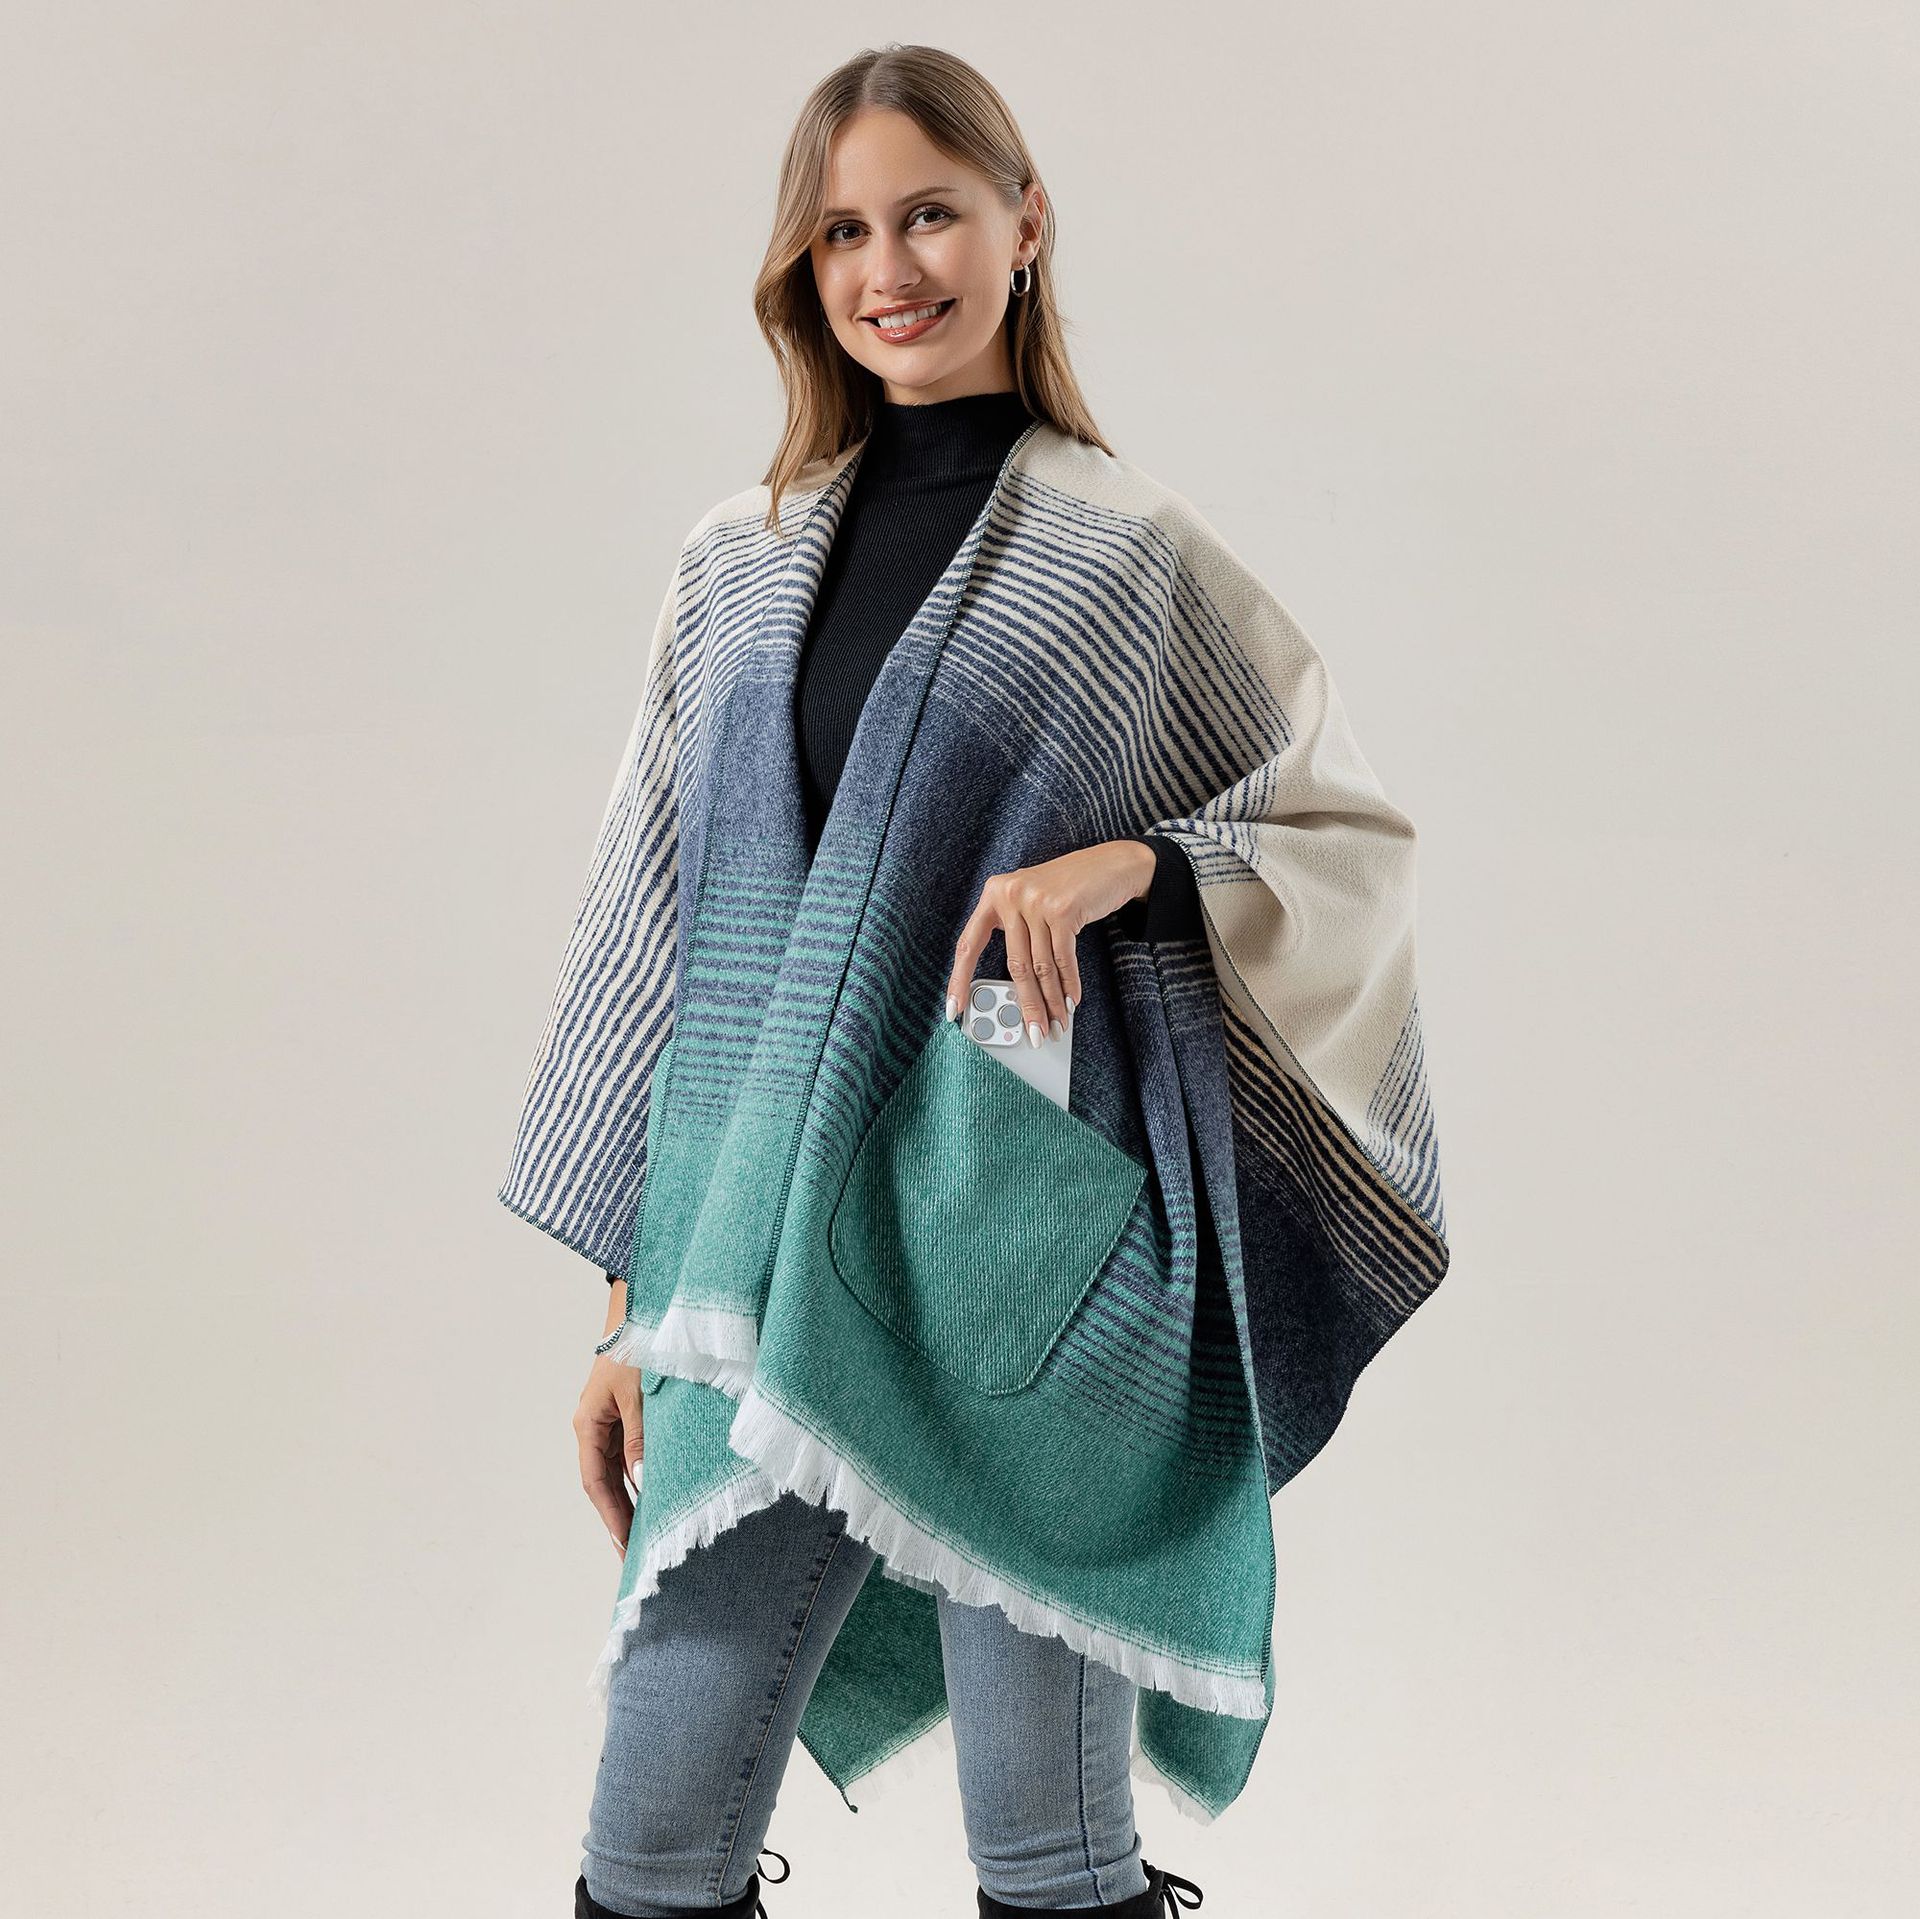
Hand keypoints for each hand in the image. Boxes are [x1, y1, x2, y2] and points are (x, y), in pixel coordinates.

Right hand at [574, 1280, 643, 1556]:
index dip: (612, 1516)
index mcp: (588, 1422)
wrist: (643, 1302)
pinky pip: (633, 1452)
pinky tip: (658, 1493)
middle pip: (606, 1482)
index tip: (626, 1546)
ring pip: (620, 1469)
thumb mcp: (639, 1394)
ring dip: (633, 1498)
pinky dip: (644, 1474)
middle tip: (637, 1555)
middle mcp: (596, 1424)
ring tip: (649, 1533)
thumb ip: (640, 1437)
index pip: (597, 1482)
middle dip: (621, 1517)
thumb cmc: (637, 1344)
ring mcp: (612, 1418)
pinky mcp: (631, 1410)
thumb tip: (642, 1479)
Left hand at [943, 840, 1155, 1042]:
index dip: (958, 980)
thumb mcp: (1031, 901)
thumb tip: (1016, 989)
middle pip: (1013, 964)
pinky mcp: (1063, 909)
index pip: (968, 944)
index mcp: (993, 894)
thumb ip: (1017, 933)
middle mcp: (1009, 894)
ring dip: (1051, 1001)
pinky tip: (1071, 1001)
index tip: (953, 1010)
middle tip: (1031, 1032)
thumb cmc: (1068, 888)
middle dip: (1025, 1005)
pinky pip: (1063, 959)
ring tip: (1056, 1024)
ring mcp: (1036, 901)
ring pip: (1040, 966)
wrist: (1112, 863)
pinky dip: (1069, 984)